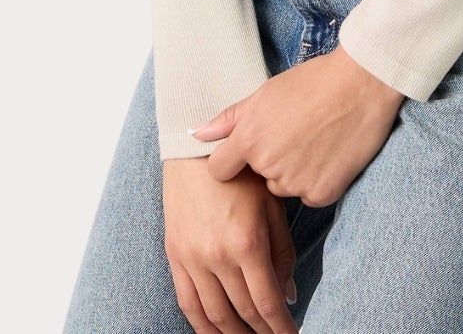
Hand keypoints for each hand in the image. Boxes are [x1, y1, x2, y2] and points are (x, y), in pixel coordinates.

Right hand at [162, 157, 299, 333]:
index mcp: (247, 242)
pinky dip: (201, 325)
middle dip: (262, 332)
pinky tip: (215, 332)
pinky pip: (187, 302)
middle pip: (242, 313)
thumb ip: (282, 251)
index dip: (281, 326)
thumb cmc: (242, 172)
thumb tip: (288, 294)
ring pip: (213, 315)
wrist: (195, 149)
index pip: (266, 302)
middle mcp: (217, 256)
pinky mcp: (174, 256)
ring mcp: (192, 258)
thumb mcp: (271, 204)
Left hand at [187, 45, 406, 205]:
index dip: (232, 161)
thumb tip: (195, 134)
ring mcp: (295, 182)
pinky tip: (328, 154)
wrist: (362, 84)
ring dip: (292, 173)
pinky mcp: (321, 194)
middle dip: (268, 162)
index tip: (245, 153)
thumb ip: (229, 118)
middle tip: (293, 135)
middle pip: (256, 178)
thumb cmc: (313, 82)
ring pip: (283, 187)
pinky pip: (308, 196)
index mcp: (249, 138)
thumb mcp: (266, 93)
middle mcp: (268, 164)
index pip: (220, 170)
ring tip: (314, 140)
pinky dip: (316, 181)